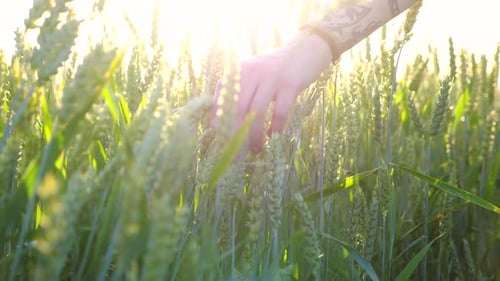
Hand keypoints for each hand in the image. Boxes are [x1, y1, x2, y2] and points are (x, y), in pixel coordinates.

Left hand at [212, 33, 334, 152]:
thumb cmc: (277, 69)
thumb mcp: (254, 74)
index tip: (219, 138)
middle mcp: (252, 72)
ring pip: (256, 112)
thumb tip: (223, 122)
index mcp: (239, 71)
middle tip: (235, 154)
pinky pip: (280, 112)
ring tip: (255, 149)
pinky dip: (275, 127)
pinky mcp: (290, 83)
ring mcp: (271, 77)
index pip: (222, 98)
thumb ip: (240, 91)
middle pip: (237, 108)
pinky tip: (273, 136)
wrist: (306, 49)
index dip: (218, 119)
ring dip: (254, 135)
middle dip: (235, 133)